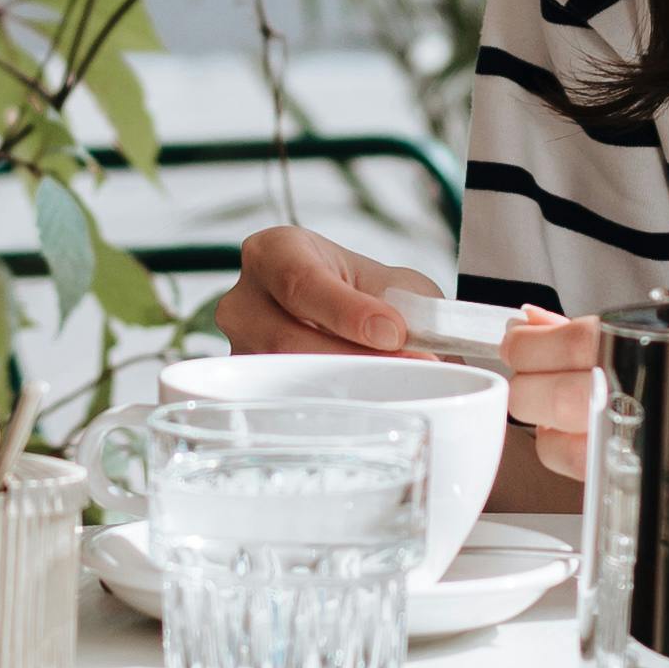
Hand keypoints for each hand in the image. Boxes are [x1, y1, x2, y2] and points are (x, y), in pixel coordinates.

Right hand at [224, 226, 598, 497]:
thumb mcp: (400, 289)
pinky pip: (282, 407)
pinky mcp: (248, 393)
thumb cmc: (372, 297)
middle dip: (352, 359)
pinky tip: (365, 414)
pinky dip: (329, 411)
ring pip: (282, 380)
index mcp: (274, 252)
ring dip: (344, 389)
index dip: (346, 311)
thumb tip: (429, 351)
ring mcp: (239, 351)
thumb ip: (411, 310)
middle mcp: (244, 300)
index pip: (301, 282)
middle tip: (411, 367)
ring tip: (398, 391)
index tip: (391, 331)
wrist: (360, 317)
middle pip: (286, 339)